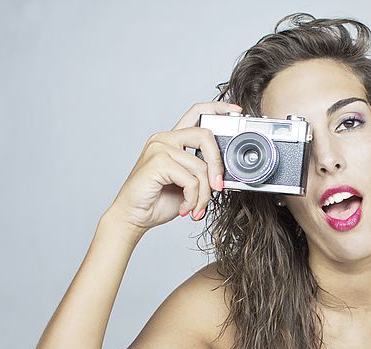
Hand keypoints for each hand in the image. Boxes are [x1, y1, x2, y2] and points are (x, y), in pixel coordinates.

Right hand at [107, 100, 239, 231]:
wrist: (134, 217)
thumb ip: (203, 172)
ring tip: (196, 207)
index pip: (197, 112)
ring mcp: (159, 148)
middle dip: (218, 165)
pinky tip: (186, 208)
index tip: (236, 111)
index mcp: (173, 140)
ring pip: (200, 166)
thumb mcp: (189, 184)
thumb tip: (224, 174)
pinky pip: (191, 180)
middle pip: (205, 135)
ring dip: (204, 194)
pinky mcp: (157, 162)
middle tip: (218, 187)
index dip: (217, 108)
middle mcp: (165, 139)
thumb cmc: (159, 200)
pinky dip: (193, 199)